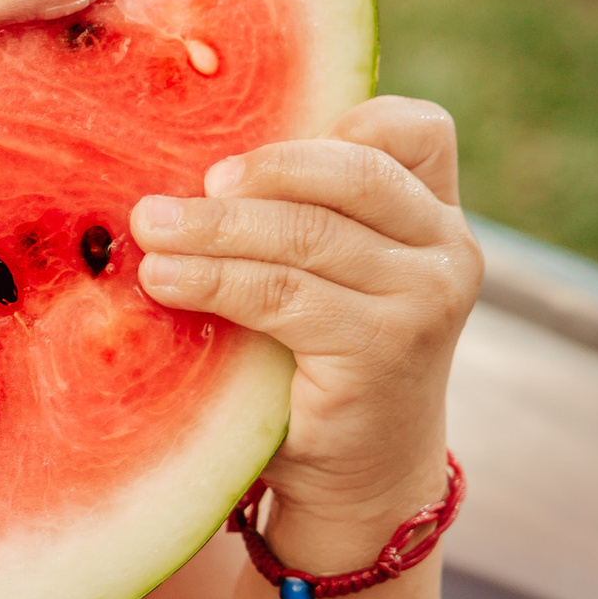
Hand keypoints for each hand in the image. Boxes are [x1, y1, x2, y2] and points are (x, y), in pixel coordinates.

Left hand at [127, 96, 480, 561]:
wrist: (357, 475)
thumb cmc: (319, 358)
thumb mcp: (323, 272)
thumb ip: (297, 213)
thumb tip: (185, 164)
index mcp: (435, 214)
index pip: (412, 130)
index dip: (333, 123)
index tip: (243, 154)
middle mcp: (448, 248)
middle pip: (347, 173)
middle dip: (255, 173)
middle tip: (174, 191)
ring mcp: (425, 298)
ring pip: (307, 233)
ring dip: (214, 228)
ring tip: (149, 228)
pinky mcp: (386, 346)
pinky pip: (283, 294)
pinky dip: (214, 280)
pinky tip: (163, 280)